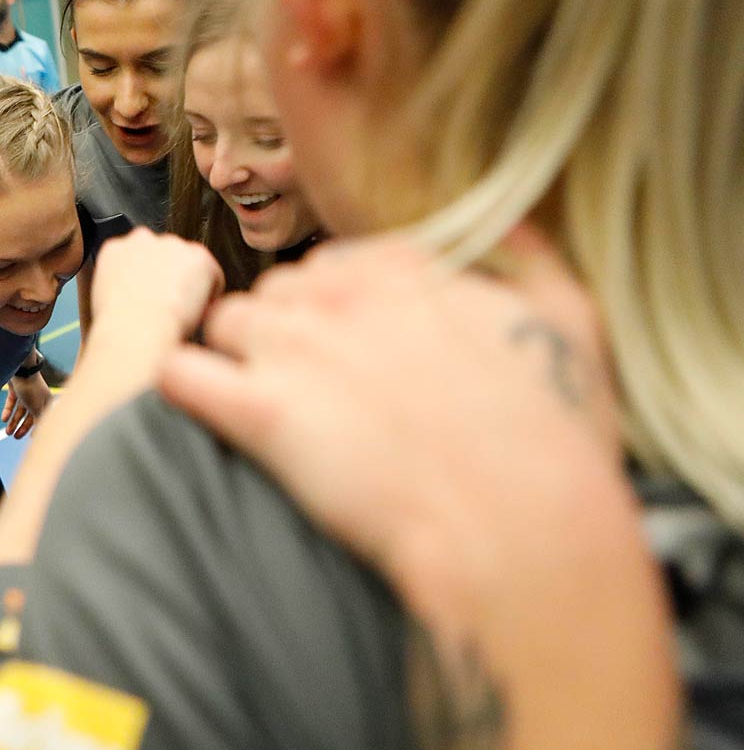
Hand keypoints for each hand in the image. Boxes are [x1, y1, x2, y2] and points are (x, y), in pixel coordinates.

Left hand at [2, 368, 50, 438]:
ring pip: (20, 410)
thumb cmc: (32, 388)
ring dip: (14, 422)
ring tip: (7, 432)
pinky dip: (8, 410)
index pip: (42, 418)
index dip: (36, 429)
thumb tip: (41, 433)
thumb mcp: (36, 408)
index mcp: (46, 402)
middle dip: (22, 427)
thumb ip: (38, 421)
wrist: (20, 368)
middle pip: (30, 416)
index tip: (30, 439)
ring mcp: (26, 392)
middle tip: (14, 437)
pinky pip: (12, 402)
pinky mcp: (16, 388)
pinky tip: (4, 419)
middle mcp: (37, 398)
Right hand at [80, 228, 222, 377]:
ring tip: (183, 312)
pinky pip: (212, 275)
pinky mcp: (198, 255)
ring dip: (190, 283)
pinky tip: (197, 312)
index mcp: (115, 250)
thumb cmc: (120, 328)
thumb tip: (138, 298)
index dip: (148, 282)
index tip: (152, 299)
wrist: (136, 331)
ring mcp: (171, 245)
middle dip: (170, 277)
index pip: (137, 258)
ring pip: (189, 264)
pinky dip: (210, 294)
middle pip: (165, 256)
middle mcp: (142, 240)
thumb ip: (124, 287)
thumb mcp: (107, 301)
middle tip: (169, 307)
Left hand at [158, 229, 628, 636]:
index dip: (336, 313)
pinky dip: (182, 389)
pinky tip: (204, 415)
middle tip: (309, 392)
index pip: (335, 267)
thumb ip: (532, 260)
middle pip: (275, 293)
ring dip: (234, 360)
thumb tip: (512, 226)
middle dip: (282, 335)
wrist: (517, 523)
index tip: (354, 357)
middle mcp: (342, 296)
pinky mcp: (259, 411)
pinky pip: (178, 373)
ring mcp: (294, 349)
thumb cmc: (553, 438)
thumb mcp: (570, 321)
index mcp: (406, 271)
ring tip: (260, 409)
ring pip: (223, 324)